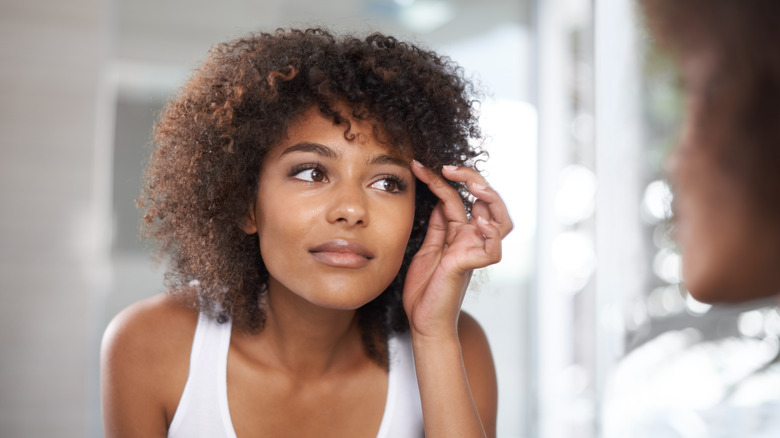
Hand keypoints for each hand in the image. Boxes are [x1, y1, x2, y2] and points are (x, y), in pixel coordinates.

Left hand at [403, 161, 512, 339]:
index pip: (458, 197)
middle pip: (488, 202)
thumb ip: (437, 225)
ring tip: (472, 186)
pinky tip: (477, 222)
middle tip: (449, 168)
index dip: (442, 179)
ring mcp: (474, 252)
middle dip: (473, 179)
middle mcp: (471, 239)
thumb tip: (439, 198)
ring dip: (490, 199)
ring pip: (501, 220)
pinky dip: (490, 233)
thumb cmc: (425, 289)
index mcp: (459, 233)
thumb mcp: (427, 248)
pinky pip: (493, 248)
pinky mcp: (471, 266)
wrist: (422, 321)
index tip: (419, 166)